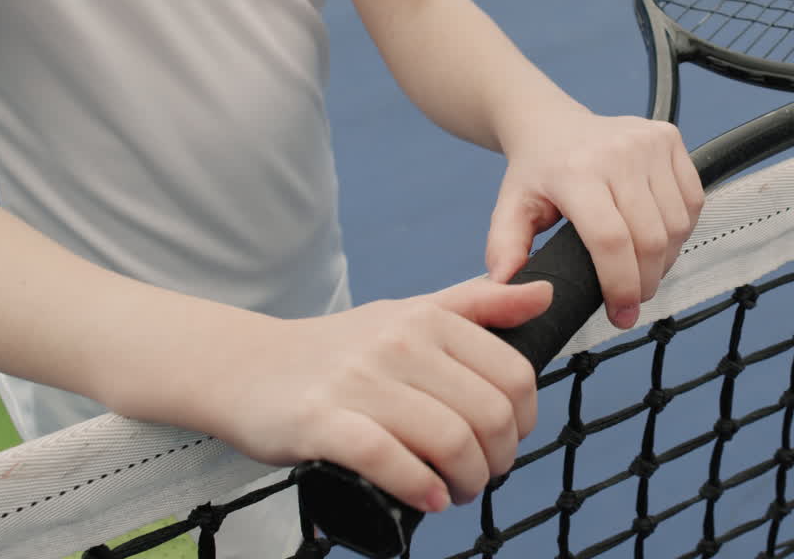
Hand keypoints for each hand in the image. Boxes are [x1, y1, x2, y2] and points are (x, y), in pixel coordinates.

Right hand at [199, 279, 550, 513]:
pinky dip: (420, 488)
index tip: (507, 441)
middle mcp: (399, 343)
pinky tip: (429, 499)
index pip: (515, 375)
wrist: (248, 367)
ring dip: (467, 482)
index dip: (525, 420)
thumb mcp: (412, 313)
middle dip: (498, 460)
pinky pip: (388, 459)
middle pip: (489, 414)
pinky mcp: (320, 420)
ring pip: (450, 441)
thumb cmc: (342, 349)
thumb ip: (479, 304)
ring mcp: (359, 381)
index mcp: (430, 318)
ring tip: (456, 491)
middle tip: (481, 476)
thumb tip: (545, 293)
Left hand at [486, 110, 702, 328]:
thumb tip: (505, 285)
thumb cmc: (536, 172)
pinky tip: (659, 239)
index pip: (611, 240)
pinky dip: (682, 231)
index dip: (621, 286)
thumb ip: (504, 249)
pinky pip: (692, 201)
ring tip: (643, 269)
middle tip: (632, 300)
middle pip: (650, 239)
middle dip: (645, 282)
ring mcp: (648, 142)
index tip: (620, 315)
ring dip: (666, 260)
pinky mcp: (668, 137)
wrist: (552, 124)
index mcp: (576, 172)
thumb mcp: (510, 208)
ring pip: (676, 225)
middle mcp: (618, 153)